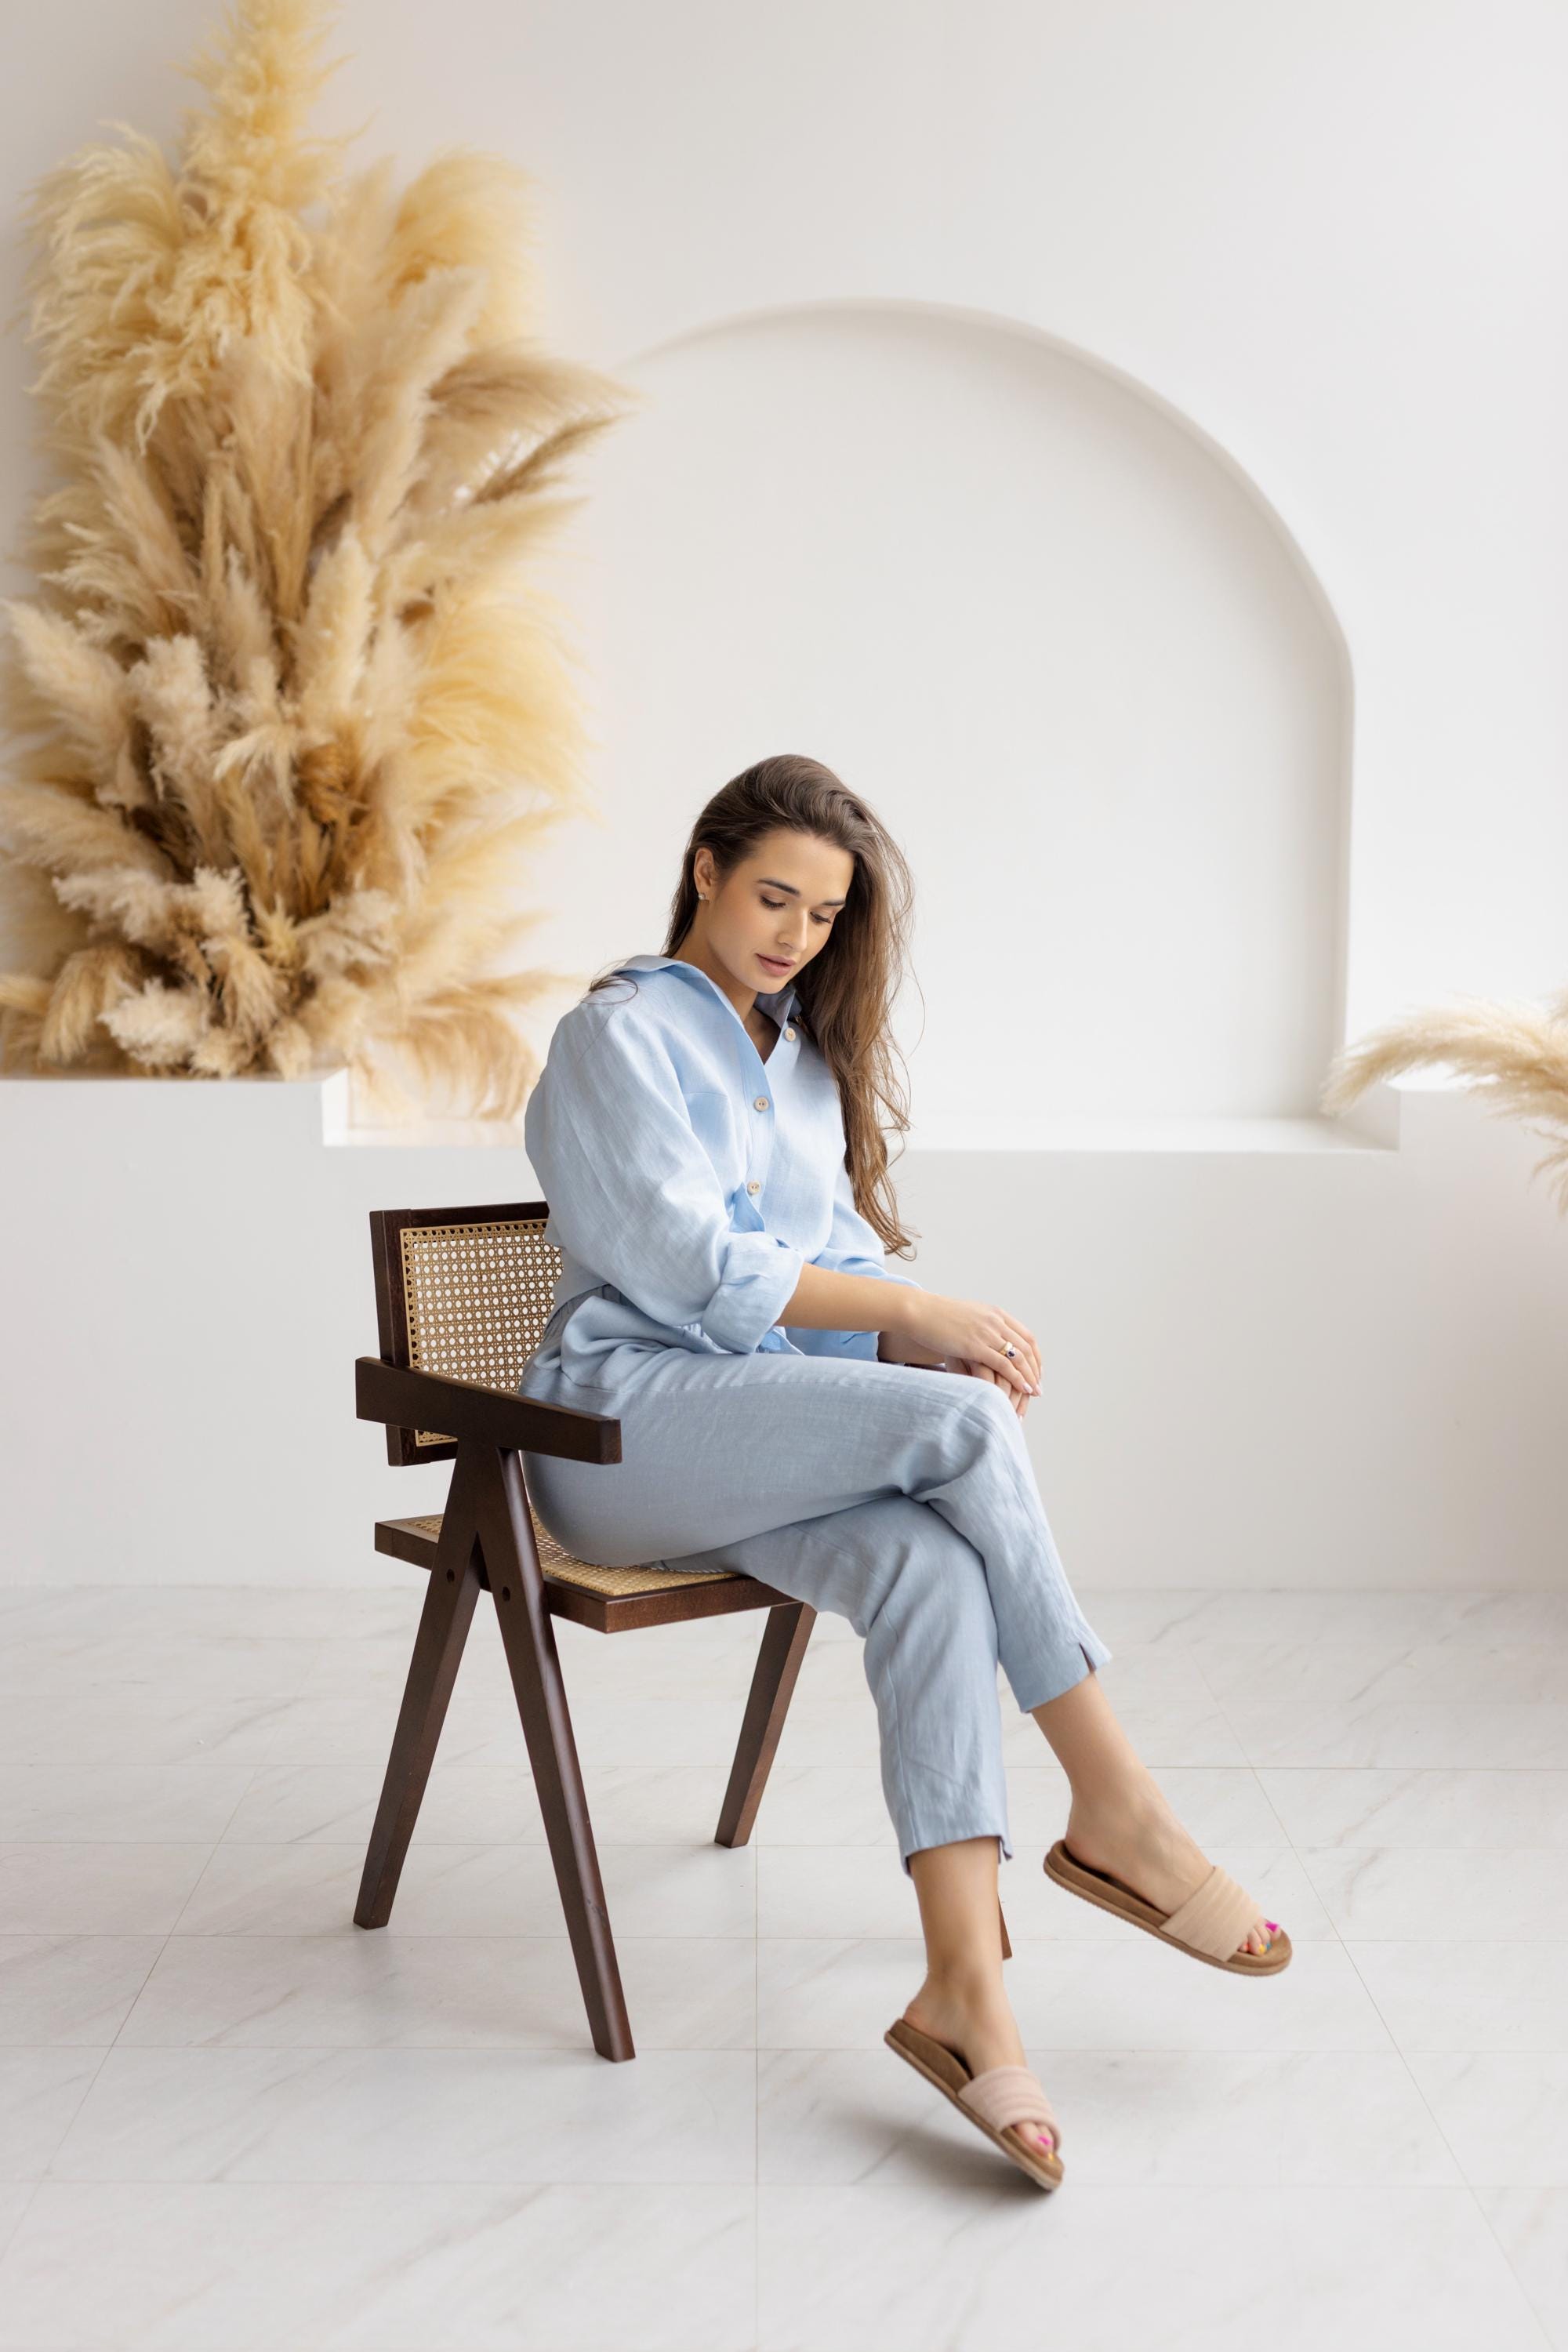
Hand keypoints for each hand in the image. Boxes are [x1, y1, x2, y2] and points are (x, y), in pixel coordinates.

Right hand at [884, 1294, 1040, 1409]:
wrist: (919, 1312)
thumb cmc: (937, 1317)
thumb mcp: (967, 1316)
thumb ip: (981, 1324)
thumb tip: (986, 1337)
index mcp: (996, 1313)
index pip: (1026, 1336)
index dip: (1035, 1355)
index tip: (1036, 1370)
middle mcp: (996, 1322)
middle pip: (1027, 1348)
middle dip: (1035, 1369)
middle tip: (1038, 1386)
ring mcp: (987, 1333)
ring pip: (1020, 1358)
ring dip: (1030, 1377)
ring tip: (1034, 1392)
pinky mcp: (976, 1346)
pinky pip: (1005, 1365)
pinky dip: (1017, 1379)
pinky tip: (1022, 1389)